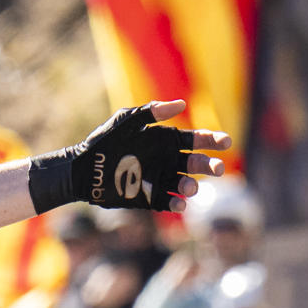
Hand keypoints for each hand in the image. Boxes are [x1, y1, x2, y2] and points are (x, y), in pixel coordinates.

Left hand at [28, 100, 228, 213]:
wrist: (82, 169)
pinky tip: (180, 203)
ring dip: (192, 185)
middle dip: (209, 165)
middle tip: (218, 169)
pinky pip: (167, 201)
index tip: (225, 143)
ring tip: (191, 186)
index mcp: (165, 141)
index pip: (196, 140)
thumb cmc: (103, 142)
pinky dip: (176, 202)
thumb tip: (182, 104)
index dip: (212, 141)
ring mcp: (159, 179)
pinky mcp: (148, 197)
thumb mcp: (125, 121)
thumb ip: (151, 111)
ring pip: (184, 183)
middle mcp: (166, 160)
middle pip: (196, 163)